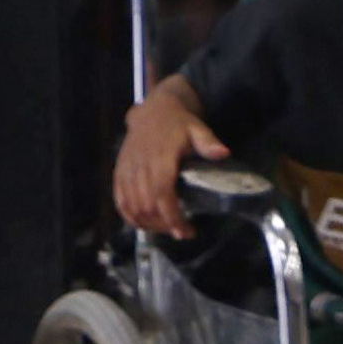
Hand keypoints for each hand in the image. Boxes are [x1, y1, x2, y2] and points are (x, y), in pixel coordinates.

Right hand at [112, 105, 199, 235]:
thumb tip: (223, 153)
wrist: (152, 112)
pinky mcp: (119, 174)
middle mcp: (140, 165)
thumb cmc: (177, 123)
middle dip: (164, 225)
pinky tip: (146, 224)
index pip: (162, 192)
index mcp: (160, 157)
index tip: (184, 231)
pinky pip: (120, 201)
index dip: (171, 216)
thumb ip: (208, 142)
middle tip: (181, 231)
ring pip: (132, 207)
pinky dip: (131, 217)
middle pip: (147, 205)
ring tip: (167, 228)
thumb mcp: (197, 128)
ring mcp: (127, 170)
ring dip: (149, 224)